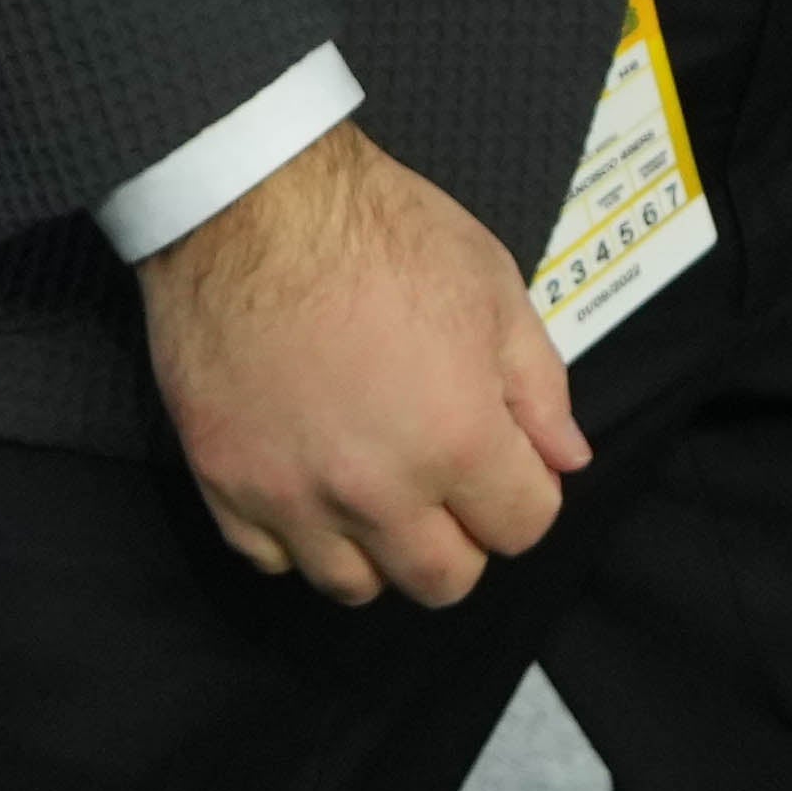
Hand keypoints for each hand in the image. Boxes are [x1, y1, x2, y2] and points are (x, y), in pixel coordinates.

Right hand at [135, 117, 590, 609]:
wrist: (250, 204)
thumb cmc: (382, 230)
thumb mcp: (493, 286)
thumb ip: (539, 385)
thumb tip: (567, 459)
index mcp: (456, 438)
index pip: (523, 528)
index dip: (527, 491)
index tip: (508, 456)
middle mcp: (376, 490)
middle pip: (442, 582)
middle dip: (463, 538)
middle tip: (448, 479)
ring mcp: (292, 498)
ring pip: (354, 586)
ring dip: (379, 550)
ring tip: (379, 486)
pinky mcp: (224, 487)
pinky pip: (272, 559)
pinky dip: (298, 537)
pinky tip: (312, 481)